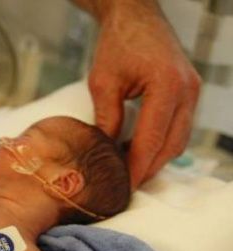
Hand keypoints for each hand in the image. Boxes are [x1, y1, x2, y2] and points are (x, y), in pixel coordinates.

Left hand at [87, 1, 200, 187]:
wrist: (136, 17)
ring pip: (177, 141)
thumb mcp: (103, 82)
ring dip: (154, 158)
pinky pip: (178, 129)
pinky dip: (160, 144)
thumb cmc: (118, 44)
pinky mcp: (189, 94)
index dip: (136, 168)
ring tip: (126, 170)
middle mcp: (187, 91)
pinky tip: (136, 150)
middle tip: (122, 186)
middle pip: (170, 146)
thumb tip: (104, 153)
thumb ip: (107, 118)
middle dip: (146, 169)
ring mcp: (192, 92)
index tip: (122, 188)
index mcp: (167, 87)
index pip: (151, 140)